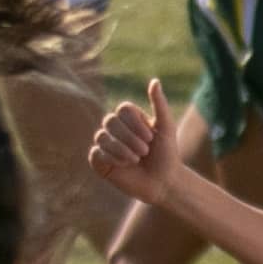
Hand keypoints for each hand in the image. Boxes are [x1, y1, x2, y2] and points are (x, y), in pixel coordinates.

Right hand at [89, 81, 184, 207]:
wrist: (163, 183)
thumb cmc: (167, 155)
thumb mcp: (166, 127)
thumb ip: (159, 104)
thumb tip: (154, 80)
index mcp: (131, 118)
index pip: (122, 109)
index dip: (134, 123)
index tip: (151, 137)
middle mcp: (116, 130)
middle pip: (110, 121)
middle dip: (128, 137)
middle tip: (145, 151)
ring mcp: (107, 146)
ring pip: (101, 136)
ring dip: (120, 148)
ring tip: (136, 159)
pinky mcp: (101, 162)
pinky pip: (95, 153)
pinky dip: (110, 158)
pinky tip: (124, 165)